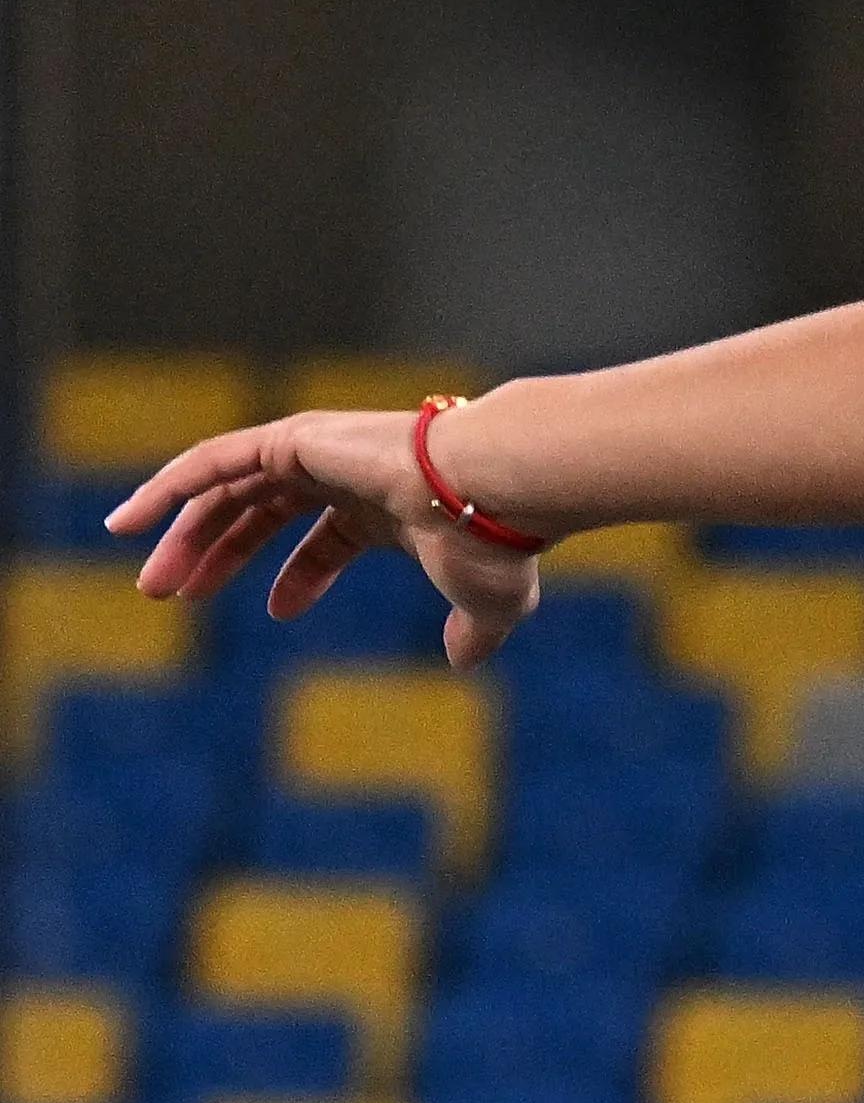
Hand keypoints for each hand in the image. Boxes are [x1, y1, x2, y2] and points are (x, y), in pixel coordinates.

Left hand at [102, 408, 543, 670]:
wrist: (489, 486)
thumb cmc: (493, 542)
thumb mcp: (486, 601)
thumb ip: (472, 632)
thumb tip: (466, 662)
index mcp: (383, 507)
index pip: (324, 538)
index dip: (296, 577)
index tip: (275, 613)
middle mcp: (344, 473)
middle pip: (258, 513)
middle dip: (216, 555)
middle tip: (173, 597)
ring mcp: (314, 451)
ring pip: (226, 491)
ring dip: (182, 535)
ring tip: (150, 585)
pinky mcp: (289, 441)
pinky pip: (210, 463)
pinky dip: (166, 487)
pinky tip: (131, 522)